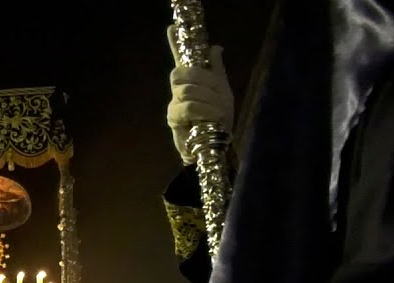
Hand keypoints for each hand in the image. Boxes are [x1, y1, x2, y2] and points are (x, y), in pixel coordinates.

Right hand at [166, 30, 232, 164]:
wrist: (215, 144)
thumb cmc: (218, 118)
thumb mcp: (222, 91)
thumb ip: (216, 70)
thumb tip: (215, 48)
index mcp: (192, 82)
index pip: (181, 59)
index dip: (176, 44)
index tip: (171, 28)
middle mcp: (179, 91)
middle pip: (182, 73)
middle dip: (203, 82)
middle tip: (216, 95)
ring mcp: (174, 104)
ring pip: (187, 90)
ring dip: (207, 101)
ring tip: (216, 113)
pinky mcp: (173, 119)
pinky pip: (187, 107)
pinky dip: (202, 111)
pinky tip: (209, 119)